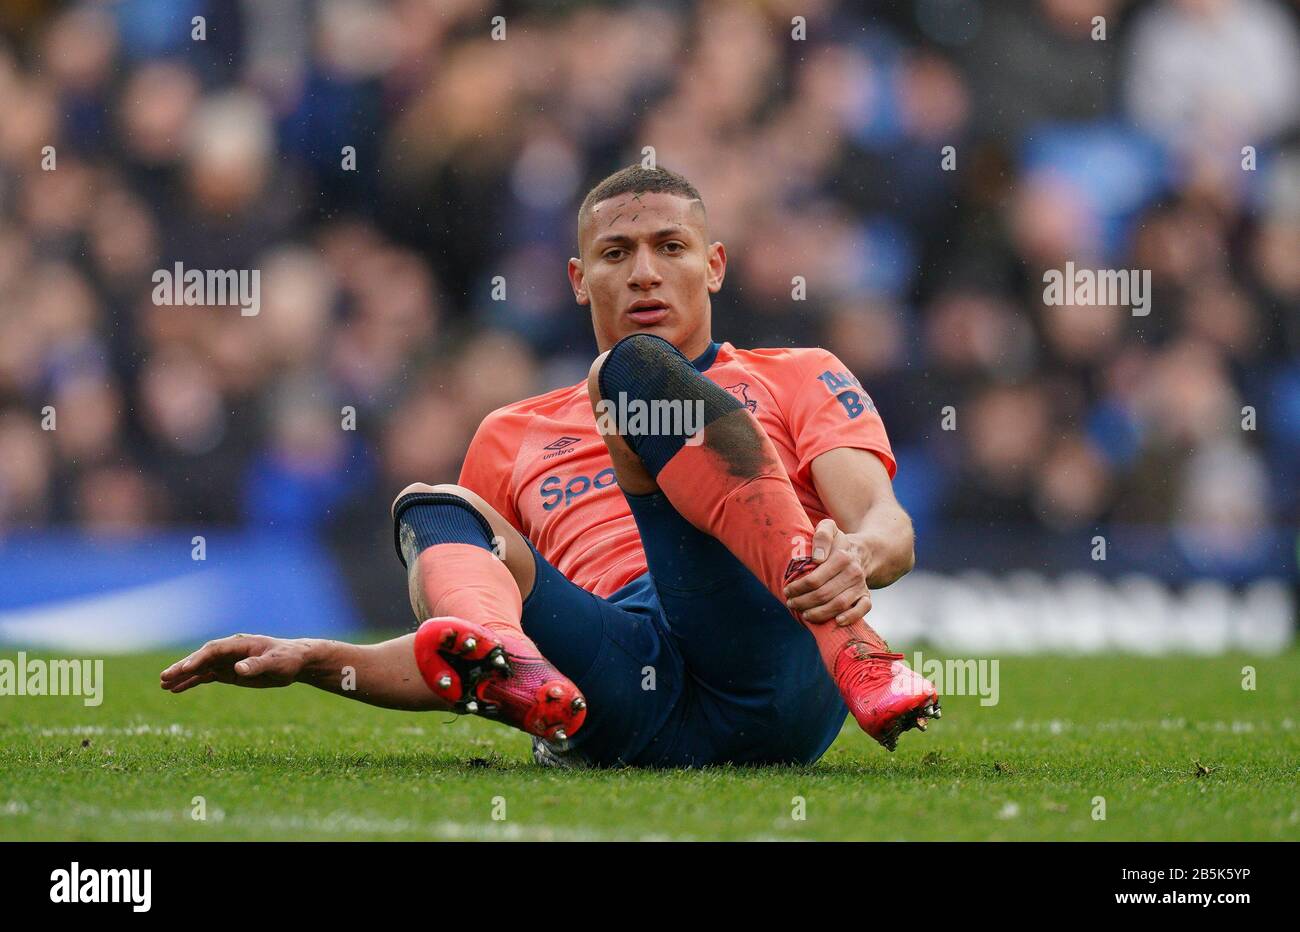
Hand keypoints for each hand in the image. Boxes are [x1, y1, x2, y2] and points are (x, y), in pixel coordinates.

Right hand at [160, 634, 310, 692]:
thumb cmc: (287, 659)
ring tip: (163, 685)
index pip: (213, 650)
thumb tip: (238, 669)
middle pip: (201, 658)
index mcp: (239, 644)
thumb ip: (256, 665)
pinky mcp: (228, 672)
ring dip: (182, 676)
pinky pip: (205, 676)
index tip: (184, 669)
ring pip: (200, 668)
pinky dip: (191, 682)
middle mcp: (229, 651)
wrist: (295, 662)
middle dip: (183, 667)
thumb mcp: (275, 663)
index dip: (198, 658)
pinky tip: (176, 690)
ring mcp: (227, 661)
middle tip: (164, 678)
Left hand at [783, 518, 871, 625]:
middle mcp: (853, 572)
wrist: (862, 551)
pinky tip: (836, 621)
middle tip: (791, 603)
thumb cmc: (837, 543)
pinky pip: (863, 609)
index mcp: (841, 556)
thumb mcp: (828, 528)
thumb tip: (818, 558)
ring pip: (839, 604)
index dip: (798, 588)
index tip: (787, 590)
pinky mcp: (866, 595)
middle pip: (824, 594)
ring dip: (819, 613)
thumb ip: (822, 535)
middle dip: (803, 602)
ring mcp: (860, 585)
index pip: (815, 579)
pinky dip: (851, 617)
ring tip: (804, 614)